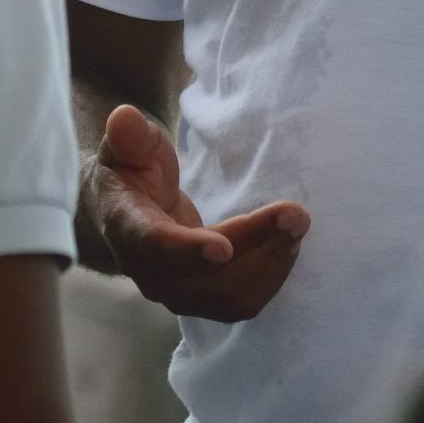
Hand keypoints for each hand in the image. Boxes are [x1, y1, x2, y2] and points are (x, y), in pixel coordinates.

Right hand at [86, 104, 307, 322]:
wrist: (128, 212)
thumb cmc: (131, 171)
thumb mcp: (126, 146)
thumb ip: (129, 136)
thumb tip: (126, 118)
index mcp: (127, 229)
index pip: (155, 245)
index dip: (188, 248)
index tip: (224, 248)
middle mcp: (148, 272)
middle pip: (206, 274)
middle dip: (255, 244)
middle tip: (296, 215)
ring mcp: (175, 293)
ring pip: (228, 296)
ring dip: (270, 265)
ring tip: (297, 227)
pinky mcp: (200, 301)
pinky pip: (239, 304)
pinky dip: (269, 279)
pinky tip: (288, 248)